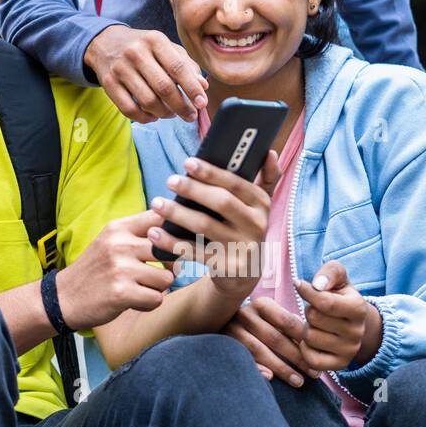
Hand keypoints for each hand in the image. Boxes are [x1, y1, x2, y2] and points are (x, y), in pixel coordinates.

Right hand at [55, 213, 177, 329]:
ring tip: (140, 289)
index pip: (160, 218)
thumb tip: (177, 234)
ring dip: (158, 288)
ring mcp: (120, 268)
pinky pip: (157, 298)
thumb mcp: (110, 242)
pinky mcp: (121, 292)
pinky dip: (149, 304)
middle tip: (157, 274)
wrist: (65, 297)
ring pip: (167, 278)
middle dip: (170, 266)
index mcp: (118, 228)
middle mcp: (119, 244)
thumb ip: (138, 234)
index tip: (174, 245)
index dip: (174, 232)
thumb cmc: (95, 270)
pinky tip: (135, 302)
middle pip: (169, 250)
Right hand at [83, 27, 208, 122]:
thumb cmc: (143, 47)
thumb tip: (203, 86)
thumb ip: (186, 64)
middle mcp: (136, 52)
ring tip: (172, 113)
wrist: (105, 42)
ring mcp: (120, 68)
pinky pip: (129, 109)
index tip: (202, 103)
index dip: (192, 88)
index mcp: (154, 40)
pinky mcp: (108, 83)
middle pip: (163, 87)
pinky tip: (153, 116)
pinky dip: (144, 117)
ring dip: (164, 113)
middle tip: (190, 115)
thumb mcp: (165, 47)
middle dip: (181, 106)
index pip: (177, 68)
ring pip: (147, 101)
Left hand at [144, 151, 279, 295]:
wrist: (242, 274)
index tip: (187, 162)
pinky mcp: (227, 268)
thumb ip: (265, 179)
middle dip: (193, 189)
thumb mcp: (255, 205)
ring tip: (156, 203)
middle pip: (221, 202)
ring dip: (178, 213)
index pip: (236, 184)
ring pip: (205, 226)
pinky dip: (172, 242)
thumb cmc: (241, 227)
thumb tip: (271, 152)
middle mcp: (256, 225)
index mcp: (260, 204)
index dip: (212, 173)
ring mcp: (243, 248)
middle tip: (169, 180)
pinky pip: (195, 252)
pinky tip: (155, 232)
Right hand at [223, 297, 321, 386]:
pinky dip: (257, 368)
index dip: (305, 339)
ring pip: (259, 350)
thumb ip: (289, 324)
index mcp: (261, 304)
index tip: (319, 354)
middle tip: (314, 373)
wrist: (221, 319)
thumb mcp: (272, 317)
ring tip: (299, 382)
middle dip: (297, 358)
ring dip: (282, 368)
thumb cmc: (259, 323)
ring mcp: (232, 330)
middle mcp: (245, 314)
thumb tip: (311, 338)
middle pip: (275, 338)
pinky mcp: (224, 344)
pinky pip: (243, 359)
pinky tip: (270, 378)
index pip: (287, 321)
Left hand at [293, 260, 381, 371]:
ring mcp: (349, 351)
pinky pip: (311, 359)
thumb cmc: (340, 295)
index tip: (298, 284)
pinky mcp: (340, 365)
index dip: (307, 291)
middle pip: (314, 318)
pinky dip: (305, 349)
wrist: (353, 322)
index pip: (326, 302)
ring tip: (315, 324)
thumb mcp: (339, 277)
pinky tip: (311, 340)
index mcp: (358, 308)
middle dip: (308, 310)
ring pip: (310, 338)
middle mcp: (357, 332)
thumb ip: (330, 272)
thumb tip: (317, 284)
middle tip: (315, 309)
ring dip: (305, 329)